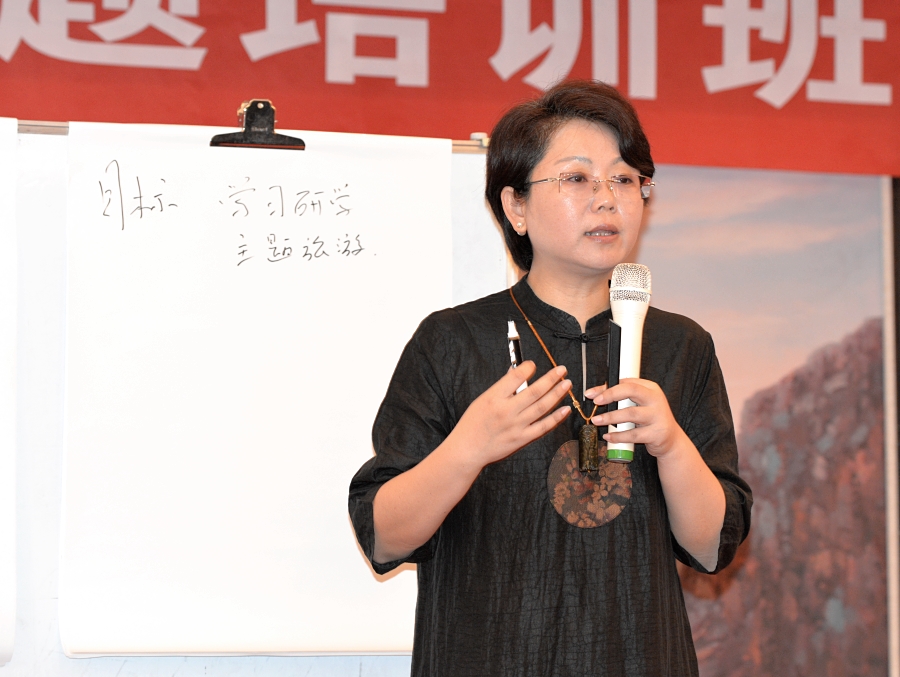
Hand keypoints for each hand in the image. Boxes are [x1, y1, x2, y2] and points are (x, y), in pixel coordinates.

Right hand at [453, 361, 571, 467]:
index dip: (528, 368)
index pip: (515, 377)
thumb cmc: (473, 423)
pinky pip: (543, 427)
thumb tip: (516, 372)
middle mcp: (507, 411)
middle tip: (562, 370)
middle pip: (534, 391)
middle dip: (551, 378)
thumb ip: (501, 387)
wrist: (468, 449)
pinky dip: (556, 418)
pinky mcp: (522, 439)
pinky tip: (565, 409)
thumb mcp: (482, 400)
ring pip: (542, 407)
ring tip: (567, 384)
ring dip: (556, 394)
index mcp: (494, 398)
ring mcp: (516, 426)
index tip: (533, 364)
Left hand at [585, 378, 687, 457]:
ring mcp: (658, 416)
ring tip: (597, 421)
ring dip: (610, 417)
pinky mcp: (657, 433)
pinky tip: (608, 436)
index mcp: (650, 388)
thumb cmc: (650, 419)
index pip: (626, 382)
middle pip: (631, 391)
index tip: (592, 394)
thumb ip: (620, 397)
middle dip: (611, 395)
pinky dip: (618, 436)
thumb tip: (595, 394)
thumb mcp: (639, 404)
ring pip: (631, 414)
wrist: (670, 439)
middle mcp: (655, 399)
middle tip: (596, 402)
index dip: (607, 387)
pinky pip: (633, 434)